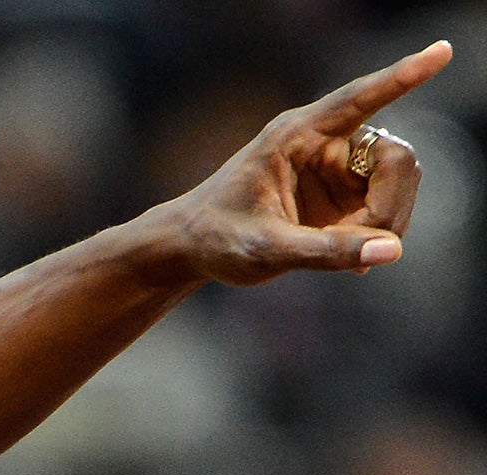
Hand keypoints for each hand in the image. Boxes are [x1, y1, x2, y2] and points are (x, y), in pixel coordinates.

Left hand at [167, 40, 450, 284]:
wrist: (192, 248)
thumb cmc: (218, 239)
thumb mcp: (265, 250)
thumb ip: (326, 250)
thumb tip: (391, 250)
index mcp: (297, 135)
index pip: (359, 98)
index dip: (404, 77)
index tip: (442, 52)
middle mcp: (325, 142)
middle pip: (396, 158)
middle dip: (390, 206)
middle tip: (361, 246)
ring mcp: (340, 166)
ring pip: (399, 183)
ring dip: (385, 223)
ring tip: (347, 258)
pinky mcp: (346, 192)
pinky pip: (387, 207)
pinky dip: (379, 235)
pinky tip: (355, 261)